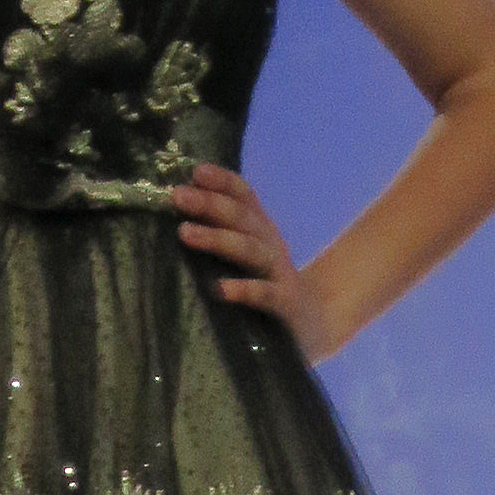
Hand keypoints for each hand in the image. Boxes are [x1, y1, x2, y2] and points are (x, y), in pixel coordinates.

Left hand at [172, 161, 334, 360]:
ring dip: (217, 238)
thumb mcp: (249, 256)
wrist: (317, 324)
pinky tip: (219, 289)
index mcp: (261, 230)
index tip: (195, 170)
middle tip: (178, 195)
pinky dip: (243, 290)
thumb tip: (177, 215)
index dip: (222, 181)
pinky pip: (264, 295)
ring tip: (185, 232)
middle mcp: (270, 245)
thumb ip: (222, 235)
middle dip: (209, 204)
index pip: (244, 197)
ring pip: (249, 250)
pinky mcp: (286, 305)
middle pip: (241, 218)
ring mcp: (279, 274)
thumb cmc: (267, 287)